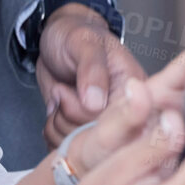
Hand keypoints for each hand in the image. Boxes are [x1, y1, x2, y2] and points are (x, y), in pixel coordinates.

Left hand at [37, 0, 143, 145]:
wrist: (57, 41)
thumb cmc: (75, 35)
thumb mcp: (83, 42)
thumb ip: (92, 69)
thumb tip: (96, 103)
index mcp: (134, 90)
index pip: (117, 122)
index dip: (86, 113)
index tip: (70, 91)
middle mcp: (122, 113)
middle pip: (94, 138)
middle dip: (67, 114)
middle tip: (63, 88)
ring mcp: (101, 126)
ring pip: (76, 147)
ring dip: (57, 122)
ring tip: (60, 94)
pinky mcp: (81, 135)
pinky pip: (63, 149)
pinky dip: (50, 132)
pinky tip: (54, 111)